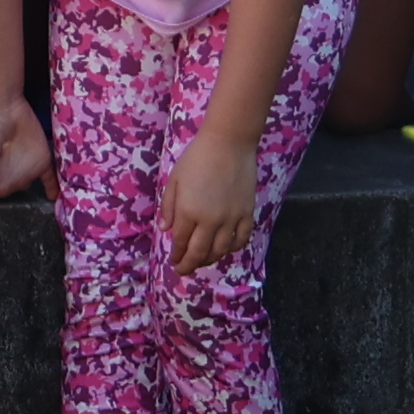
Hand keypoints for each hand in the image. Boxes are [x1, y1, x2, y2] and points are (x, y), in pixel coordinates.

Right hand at [0, 94, 54, 205]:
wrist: (2, 105)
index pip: (2, 195)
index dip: (7, 200)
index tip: (14, 205)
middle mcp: (11, 176)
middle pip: (19, 191)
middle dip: (25, 200)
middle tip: (36, 206)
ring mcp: (28, 169)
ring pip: (35, 185)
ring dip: (41, 195)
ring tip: (54, 206)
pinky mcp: (41, 160)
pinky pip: (49, 177)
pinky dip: (54, 187)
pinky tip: (57, 197)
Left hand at [166, 121, 262, 271]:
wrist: (228, 143)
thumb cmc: (197, 158)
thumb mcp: (175, 179)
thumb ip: (169, 206)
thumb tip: (165, 230)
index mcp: (189, 211)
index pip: (182, 242)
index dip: (177, 255)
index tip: (173, 262)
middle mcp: (211, 220)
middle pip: (200, 252)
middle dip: (190, 264)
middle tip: (184, 270)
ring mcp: (231, 219)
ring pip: (221, 250)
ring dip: (210, 259)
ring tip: (202, 261)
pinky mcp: (247, 213)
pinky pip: (242, 239)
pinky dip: (234, 248)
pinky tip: (226, 249)